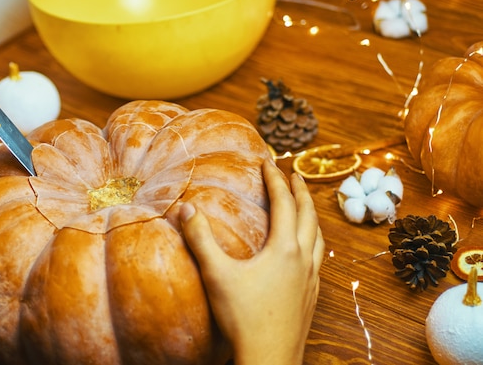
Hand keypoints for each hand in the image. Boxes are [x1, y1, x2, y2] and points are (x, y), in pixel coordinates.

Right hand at [180, 158, 323, 364]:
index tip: (269, 160)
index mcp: (285, 249)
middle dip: (300, 191)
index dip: (276, 178)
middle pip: (308, 215)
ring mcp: (312, 279)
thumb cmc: (243, 318)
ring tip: (304, 207)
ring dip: (312, 215)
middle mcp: (304, 259)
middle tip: (293, 174)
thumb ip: (200, 239)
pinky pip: (319, 258)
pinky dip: (314, 242)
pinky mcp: (312, 296)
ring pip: (319, 237)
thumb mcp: (217, 275)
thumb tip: (185, 207)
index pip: (284, 202)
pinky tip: (305, 251)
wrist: (269, 359)